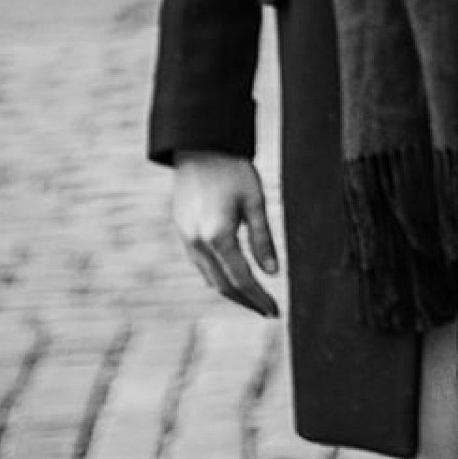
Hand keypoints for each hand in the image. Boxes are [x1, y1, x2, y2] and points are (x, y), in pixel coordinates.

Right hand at [173, 152, 280, 316]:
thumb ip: (263, 240)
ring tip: (253, 299)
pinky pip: (200, 264)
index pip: (242, 279)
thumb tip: (273, 273)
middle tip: (267, 311)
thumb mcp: (255, 202)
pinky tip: (232, 276)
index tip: (275, 311)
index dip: (259, 297)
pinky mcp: (182, 231)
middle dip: (246, 301)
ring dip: (231, 291)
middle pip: (223, 285)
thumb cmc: (232, 170)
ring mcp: (186, 238)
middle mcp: (198, 242)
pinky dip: (217, 275)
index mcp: (218, 236)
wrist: (199, 147)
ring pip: (209, 277)